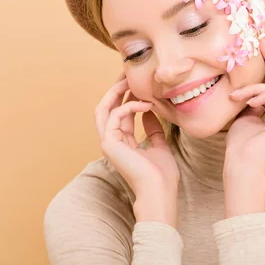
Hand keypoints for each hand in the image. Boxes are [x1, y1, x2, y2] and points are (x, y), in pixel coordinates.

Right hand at [94, 73, 179, 226]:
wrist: (159, 191)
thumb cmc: (161, 174)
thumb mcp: (159, 144)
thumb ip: (153, 128)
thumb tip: (151, 111)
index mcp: (122, 141)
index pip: (119, 111)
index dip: (127, 95)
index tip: (138, 82)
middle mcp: (112, 140)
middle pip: (106, 106)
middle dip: (116, 88)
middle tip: (127, 73)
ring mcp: (108, 142)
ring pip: (103, 108)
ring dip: (116, 92)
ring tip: (130, 81)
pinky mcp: (109, 143)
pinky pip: (115, 115)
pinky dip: (129, 106)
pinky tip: (146, 104)